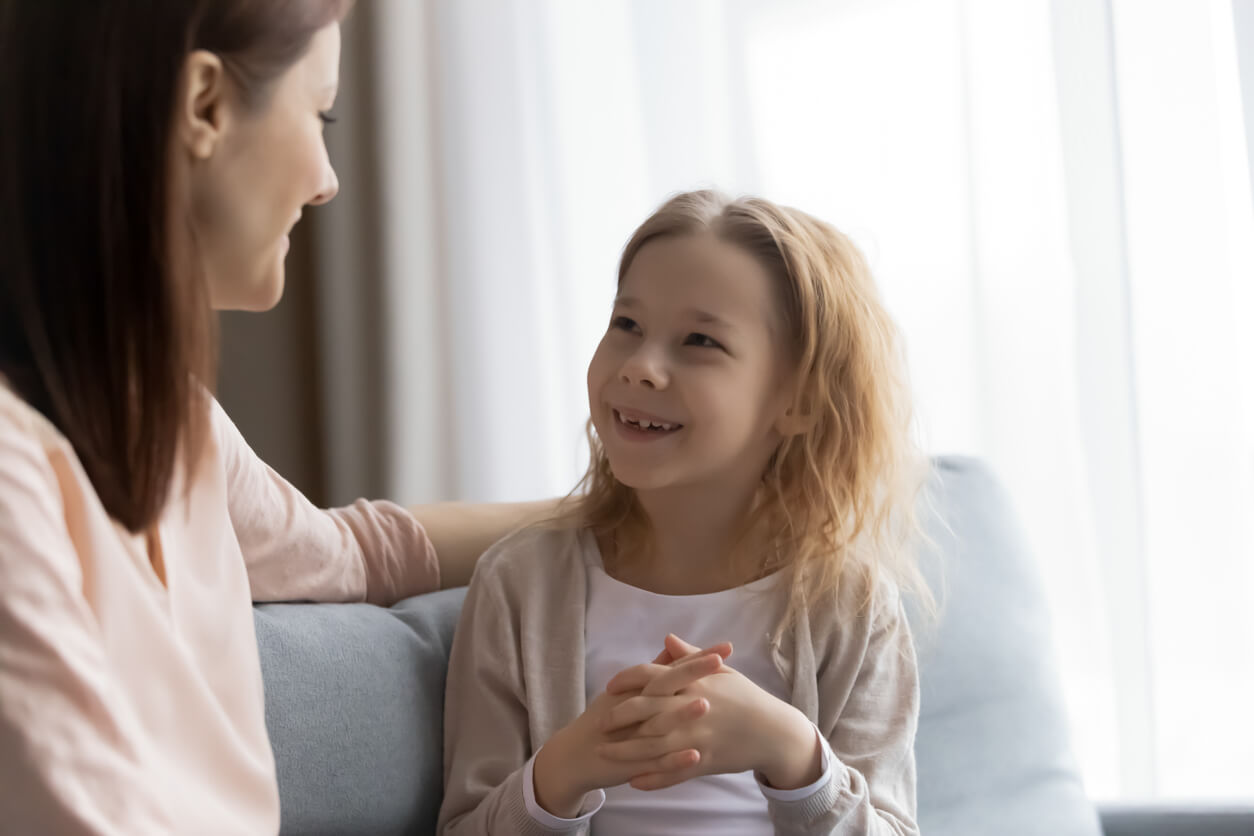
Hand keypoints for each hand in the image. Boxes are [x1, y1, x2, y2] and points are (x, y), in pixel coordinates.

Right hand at [532, 645, 726, 816]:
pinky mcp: (634, 763)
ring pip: (661, 724)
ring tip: (706, 705)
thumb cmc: (606, 719)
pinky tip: (695, 757)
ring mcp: (636, 736)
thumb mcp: (626, 692)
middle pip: (666, 686)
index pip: (671, 668)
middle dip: (692, 673)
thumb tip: (673, 645)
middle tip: (719, 661)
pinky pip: (657, 763)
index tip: (725, 647)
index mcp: (639, 689)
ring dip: (682, 714)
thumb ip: (653, 671)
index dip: (695, 658)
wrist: (577, 755)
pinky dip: (675, 761)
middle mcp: (638, 708)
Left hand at [601, 634, 822, 791]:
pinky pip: (673, 773)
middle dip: (619, 716)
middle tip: (600, 722)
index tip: (611, 685)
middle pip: (645, 710)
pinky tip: (634, 781)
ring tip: (605, 754)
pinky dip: (653, 778)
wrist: (774, 731)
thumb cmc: (747, 698)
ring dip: (626, 751)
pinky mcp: (704, 763)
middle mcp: (691, 708)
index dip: (627, 679)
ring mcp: (697, 737)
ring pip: (653, 745)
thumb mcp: (721, 672)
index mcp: (694, 682)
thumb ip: (689, 657)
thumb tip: (667, 638)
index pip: (651, 675)